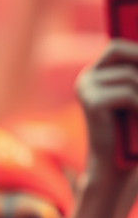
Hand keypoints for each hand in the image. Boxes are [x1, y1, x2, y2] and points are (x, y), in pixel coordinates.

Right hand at [75, 40, 137, 173]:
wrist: (117, 170)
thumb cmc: (135, 134)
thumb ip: (137, 77)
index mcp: (96, 74)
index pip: (118, 47)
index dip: (137, 53)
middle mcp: (85, 78)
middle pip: (119, 50)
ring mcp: (85, 89)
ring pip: (130, 76)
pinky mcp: (90, 103)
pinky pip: (128, 93)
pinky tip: (136, 122)